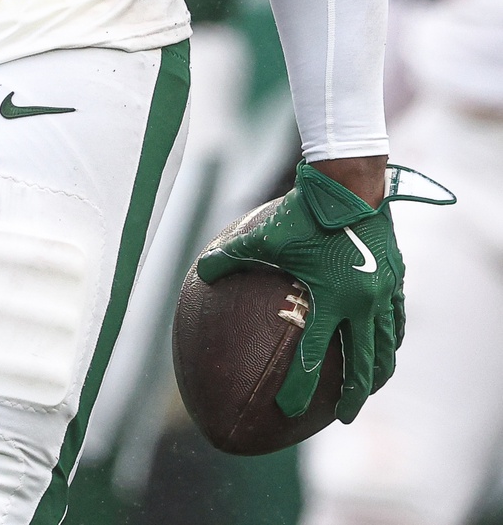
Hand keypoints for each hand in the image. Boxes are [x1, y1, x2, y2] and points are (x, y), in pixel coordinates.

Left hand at [197, 162, 404, 423]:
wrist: (351, 182)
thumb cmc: (305, 209)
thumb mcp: (265, 233)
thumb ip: (231, 254)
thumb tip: (201, 271)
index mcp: (331, 299)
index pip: (312, 356)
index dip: (300, 388)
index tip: (289, 411)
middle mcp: (362, 303)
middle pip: (361, 364)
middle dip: (353, 396)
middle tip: (344, 417)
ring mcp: (383, 292)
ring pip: (386, 345)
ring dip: (379, 371)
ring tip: (370, 387)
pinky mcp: (395, 277)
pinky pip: (397, 317)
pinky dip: (392, 336)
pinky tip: (387, 343)